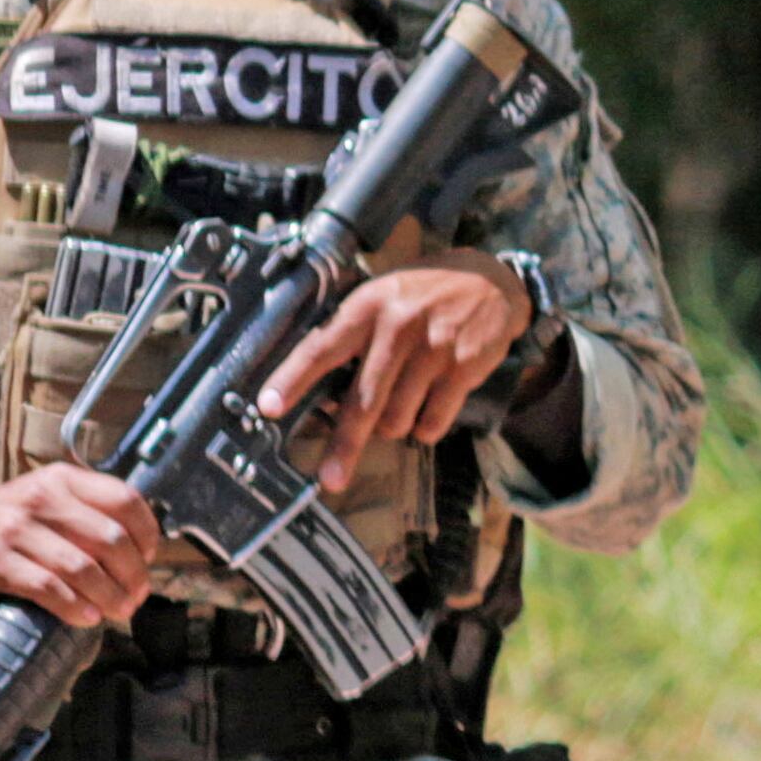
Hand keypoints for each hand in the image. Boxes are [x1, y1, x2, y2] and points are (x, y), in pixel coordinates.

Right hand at [0, 464, 162, 631]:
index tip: (149, 557)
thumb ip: (88, 510)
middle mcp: (41, 499)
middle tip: (137, 594)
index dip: (146, 533)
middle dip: (132, 574)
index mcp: (62, 480)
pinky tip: (87, 617)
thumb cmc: (9, 517)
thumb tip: (139, 549)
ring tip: (119, 610)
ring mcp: (16, 530)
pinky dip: (74, 606)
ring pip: (82, 567)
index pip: (124, 500)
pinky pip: (48, 588)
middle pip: (109, 539)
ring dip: (109, 595)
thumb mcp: (48, 496)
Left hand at [261, 253, 537, 492]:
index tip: (268, 408)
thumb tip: (320, 397)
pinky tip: (426, 412)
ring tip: (399, 409)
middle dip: (346, 444)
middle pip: (363, 400)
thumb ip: (353, 336)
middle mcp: (399, 326)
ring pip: (398, 418)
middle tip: (331, 478)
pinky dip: (424, 429)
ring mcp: (434, 348)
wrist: (492, 282)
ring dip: (392, 427)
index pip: (321, 347)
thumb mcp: (381, 298)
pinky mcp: (464, 367)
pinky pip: (433, 421)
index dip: (292, 379)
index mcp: (367, 306)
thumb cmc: (422, 295)